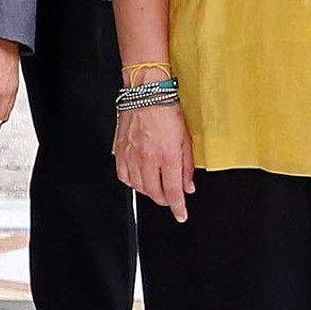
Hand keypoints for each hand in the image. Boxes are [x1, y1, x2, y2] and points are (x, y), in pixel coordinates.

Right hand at [116, 102, 194, 218]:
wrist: (146, 94)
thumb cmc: (167, 111)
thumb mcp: (186, 139)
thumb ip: (187, 166)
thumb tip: (188, 186)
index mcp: (168, 155)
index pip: (174, 191)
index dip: (178, 207)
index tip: (181, 215)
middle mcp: (149, 158)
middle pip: (155, 192)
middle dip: (165, 200)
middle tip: (170, 199)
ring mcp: (132, 155)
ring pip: (139, 187)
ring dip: (150, 191)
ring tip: (156, 187)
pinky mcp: (121, 151)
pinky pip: (124, 176)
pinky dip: (132, 182)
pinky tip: (139, 179)